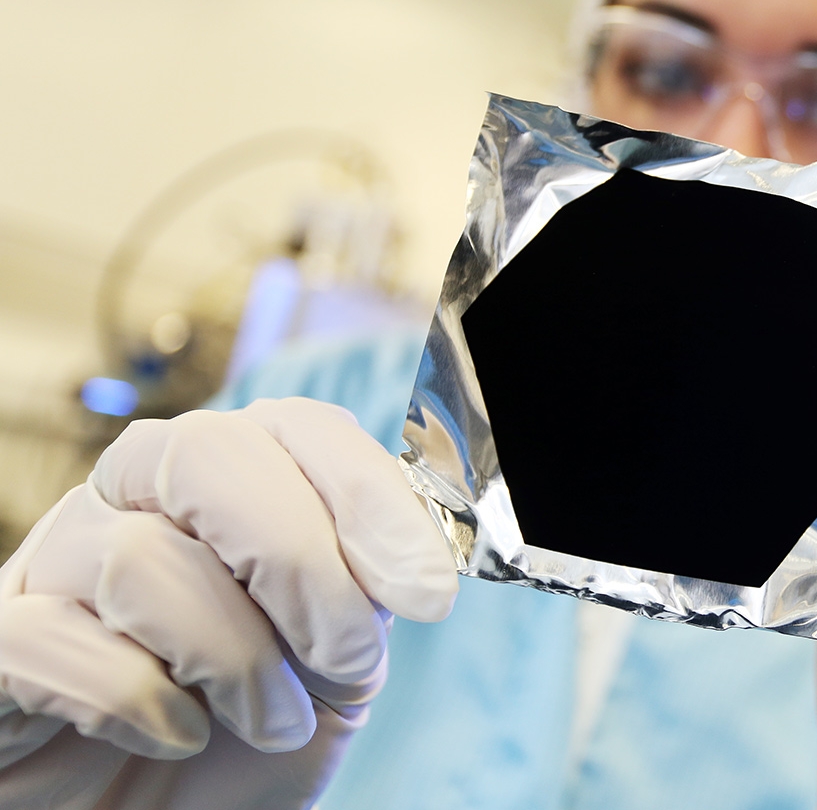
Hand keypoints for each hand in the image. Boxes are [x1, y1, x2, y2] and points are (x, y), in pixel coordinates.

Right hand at [0, 397, 457, 809]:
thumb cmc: (247, 732)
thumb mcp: (333, 659)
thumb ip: (366, 589)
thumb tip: (420, 550)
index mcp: (227, 480)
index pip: (297, 425)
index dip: (370, 496)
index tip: (429, 592)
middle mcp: (132, 496)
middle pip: (208, 454)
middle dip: (300, 563)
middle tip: (350, 660)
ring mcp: (52, 562)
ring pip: (140, 556)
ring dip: (235, 656)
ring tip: (272, 720)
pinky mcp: (0, 641)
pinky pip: (49, 639)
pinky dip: (135, 699)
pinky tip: (178, 735)